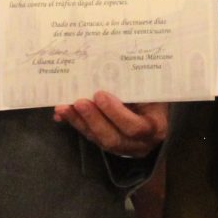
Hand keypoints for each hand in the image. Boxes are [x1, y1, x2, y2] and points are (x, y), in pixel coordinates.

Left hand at [54, 93, 168, 156]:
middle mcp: (138, 143)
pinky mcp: (106, 143)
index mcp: (155, 128)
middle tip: (79, 102)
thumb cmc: (154, 94)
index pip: (135, 127)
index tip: (100, 94)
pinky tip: (62, 113)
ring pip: (98, 139)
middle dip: (93, 120)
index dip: (116, 113)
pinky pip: (89, 136)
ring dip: (79, 122)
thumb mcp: (152, 90)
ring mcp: (121, 147)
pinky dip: (75, 123)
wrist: (155, 109)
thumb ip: (137, 87)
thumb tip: (112, 70)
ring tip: (63, 107)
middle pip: (113, 139)